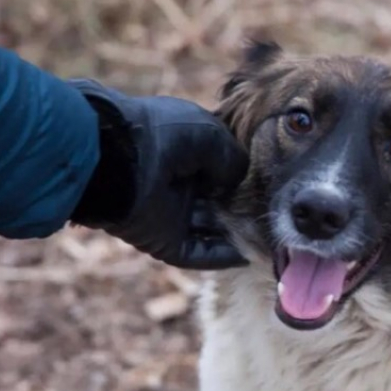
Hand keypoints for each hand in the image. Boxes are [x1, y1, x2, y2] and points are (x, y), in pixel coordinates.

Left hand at [68, 79, 248, 269]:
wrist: (118, 161)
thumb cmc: (164, 135)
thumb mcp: (211, 133)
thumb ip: (234, 157)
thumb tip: (241, 180)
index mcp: (186, 152)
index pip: (220, 171)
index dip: (242, 181)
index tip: (267, 189)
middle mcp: (180, 184)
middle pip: (218, 204)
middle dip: (243, 211)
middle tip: (272, 217)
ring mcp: (173, 215)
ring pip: (213, 231)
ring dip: (238, 235)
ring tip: (267, 239)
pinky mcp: (166, 242)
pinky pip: (200, 254)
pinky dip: (223, 257)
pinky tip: (248, 256)